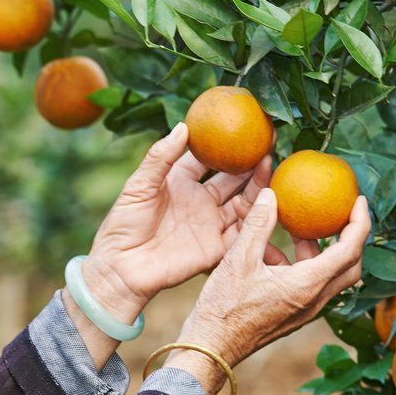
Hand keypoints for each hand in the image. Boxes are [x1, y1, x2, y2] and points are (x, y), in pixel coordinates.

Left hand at [83, 122, 278, 315]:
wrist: (122, 268)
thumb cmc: (123, 225)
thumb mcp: (138, 186)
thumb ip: (161, 157)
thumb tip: (183, 126)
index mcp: (180, 182)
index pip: (208, 159)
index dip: (225, 145)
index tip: (243, 127)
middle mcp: (200, 200)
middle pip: (232, 178)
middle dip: (250, 162)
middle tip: (269, 141)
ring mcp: (211, 224)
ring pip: (244, 202)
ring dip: (259, 185)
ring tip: (271, 164)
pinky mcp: (218, 248)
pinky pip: (245, 232)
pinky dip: (261, 219)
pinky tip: (273, 201)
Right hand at [169, 188, 369, 385]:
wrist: (212, 347)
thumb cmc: (223, 308)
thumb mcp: (238, 260)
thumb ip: (258, 225)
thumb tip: (271, 194)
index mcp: (307, 285)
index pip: (349, 249)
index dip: (360, 222)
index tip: (358, 200)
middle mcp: (314, 300)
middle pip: (350, 266)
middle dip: (351, 238)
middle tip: (340, 215)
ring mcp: (305, 310)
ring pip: (330, 277)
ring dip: (323, 251)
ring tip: (301, 229)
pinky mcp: (293, 315)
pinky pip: (310, 286)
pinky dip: (303, 265)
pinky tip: (273, 253)